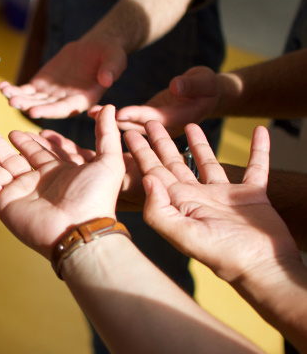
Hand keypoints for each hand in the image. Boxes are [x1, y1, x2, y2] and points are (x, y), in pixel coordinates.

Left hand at [0, 38, 126, 118]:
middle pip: (44, 106)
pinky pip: (25, 90)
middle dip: (28, 105)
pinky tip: (2, 86)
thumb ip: (112, 69)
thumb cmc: (110, 54)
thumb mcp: (115, 58)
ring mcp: (51, 95)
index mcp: (82, 100)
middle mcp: (64, 102)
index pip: (63, 109)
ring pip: (31, 100)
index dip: (48, 111)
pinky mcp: (41, 86)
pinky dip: (14, 89)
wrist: (95, 48)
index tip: (33, 111)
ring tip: (5, 92)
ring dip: (18, 97)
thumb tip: (107, 79)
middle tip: (13, 102)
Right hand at [0, 105, 123, 257]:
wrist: (79, 230)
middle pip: (10, 158)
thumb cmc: (96, 198)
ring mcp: (19, 194)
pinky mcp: (5, 205)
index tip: (14, 130)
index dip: (26, 141)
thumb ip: (106, 134)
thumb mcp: (108, 161)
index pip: (38, 152)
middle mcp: (36, 183)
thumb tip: (111, 107)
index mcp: (59, 173)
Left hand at [91, 66, 220, 136]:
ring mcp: (157, 128)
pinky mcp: (148, 123)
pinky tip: (95, 112)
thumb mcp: (205, 81)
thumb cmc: (207, 85)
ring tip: (90, 112)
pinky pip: (129, 121)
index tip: (120, 113)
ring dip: (110, 120)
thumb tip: (176, 86)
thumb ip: (191, 84)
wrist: (207, 94)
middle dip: (116, 121)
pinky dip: (113, 117)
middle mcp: (166, 129)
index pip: (157, 118)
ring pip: (131, 125)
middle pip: (139, 126)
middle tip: (95, 114)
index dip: (138, 115)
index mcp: (181, 119)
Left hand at [124, 121, 300, 282]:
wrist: (260, 268)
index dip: (141, 152)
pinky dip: (259, 149)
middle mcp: (197, 197)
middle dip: (161, 142)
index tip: (128, 133)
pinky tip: (259, 131)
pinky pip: (256, 166)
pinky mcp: (252, 194)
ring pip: (208, 161)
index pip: (154, 172)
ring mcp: (224, 195)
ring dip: (199, 143)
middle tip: (150, 121)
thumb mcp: (181, 233)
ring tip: (189, 124)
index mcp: (179, 203)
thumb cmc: (221, 255)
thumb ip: (159, 209)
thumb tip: (147, 179)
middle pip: (175, 162)